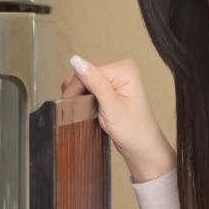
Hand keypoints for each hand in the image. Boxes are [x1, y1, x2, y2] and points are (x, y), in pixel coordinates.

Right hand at [62, 53, 174, 182]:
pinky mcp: (113, 88)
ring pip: (86, 81)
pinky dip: (85, 98)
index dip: (75, 87)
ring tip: (77, 111)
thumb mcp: (111, 106)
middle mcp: (122, 69)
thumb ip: (94, 83)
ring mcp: (118, 78)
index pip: (89, 71)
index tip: (66, 105)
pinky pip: (92, 88)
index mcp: (125, 69)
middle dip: (77, 91)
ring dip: (80, 95)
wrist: (142, 148)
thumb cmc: (132, 130)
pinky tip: (83, 108)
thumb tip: (75, 60)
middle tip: (72, 110)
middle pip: (87, 74)